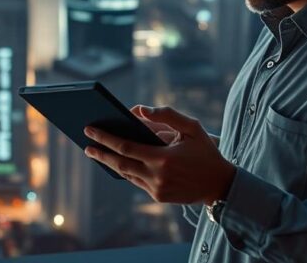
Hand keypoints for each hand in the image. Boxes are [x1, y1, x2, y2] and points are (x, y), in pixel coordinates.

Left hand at [84, 106, 235, 204]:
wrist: (220, 185)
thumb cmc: (205, 151)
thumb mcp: (191, 127)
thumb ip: (167, 115)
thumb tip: (139, 109)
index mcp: (163, 158)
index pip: (125, 147)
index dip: (105, 139)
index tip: (90, 130)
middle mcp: (157, 176)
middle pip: (119, 163)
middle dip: (100, 153)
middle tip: (86, 145)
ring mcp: (156, 189)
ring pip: (126, 174)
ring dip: (110, 163)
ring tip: (97, 152)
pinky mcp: (158, 197)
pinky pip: (136, 182)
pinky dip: (125, 171)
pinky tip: (116, 162)